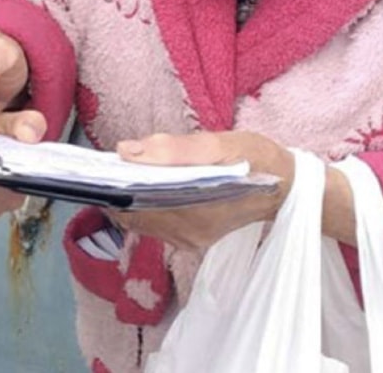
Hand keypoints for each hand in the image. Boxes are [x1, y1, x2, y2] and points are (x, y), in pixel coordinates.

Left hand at [109, 131, 295, 251]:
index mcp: (192, 212)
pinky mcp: (192, 237)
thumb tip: (126, 150)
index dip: (109, 188)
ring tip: (119, 172)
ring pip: (141, 221)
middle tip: (103, 166)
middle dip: (114, 192)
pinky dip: (142, 205)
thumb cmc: (256, 159)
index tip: (95, 169)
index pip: (131, 207)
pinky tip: (141, 184)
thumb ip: (173, 149)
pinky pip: (155, 224)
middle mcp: (187, 233)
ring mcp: (189, 239)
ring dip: (126, 198)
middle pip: (132, 216)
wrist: (288, 187)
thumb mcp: (220, 143)